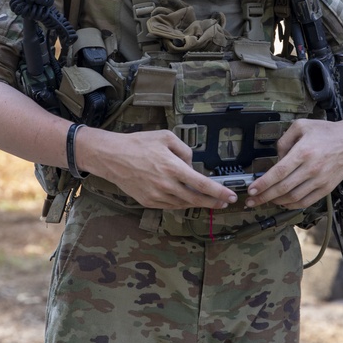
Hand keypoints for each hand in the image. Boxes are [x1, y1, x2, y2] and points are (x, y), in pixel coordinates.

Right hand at [79, 128, 236, 209]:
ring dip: (198, 204)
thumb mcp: (165, 137)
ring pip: (183, 204)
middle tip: (225, 203)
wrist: (112, 157)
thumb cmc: (138, 143)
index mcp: (172, 167)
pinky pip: (170, 205)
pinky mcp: (148, 202)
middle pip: (196, 199)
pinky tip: (187, 199)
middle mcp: (166, 185)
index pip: (202, 184)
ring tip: (209, 201)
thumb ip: (185, 150)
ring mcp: (156, 196)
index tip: (230, 196)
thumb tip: (192, 164)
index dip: (219, 192)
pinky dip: (181, 203)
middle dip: (213, 202)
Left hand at [246, 116, 342, 209]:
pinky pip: (306, 202)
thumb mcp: (301, 126)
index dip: (263, 183)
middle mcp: (312, 168)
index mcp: (303, 152)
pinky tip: (282, 203)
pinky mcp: (326, 188)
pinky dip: (292, 205)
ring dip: (276, 202)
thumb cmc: (326, 132)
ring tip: (265, 200)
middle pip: (283, 188)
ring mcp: (320, 181)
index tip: (251, 189)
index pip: (278, 172)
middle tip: (251, 201)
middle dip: (264, 197)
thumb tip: (276, 158)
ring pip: (293, 198)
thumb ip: (284, 141)